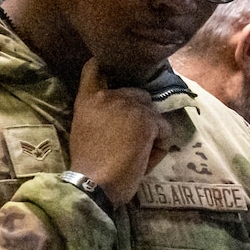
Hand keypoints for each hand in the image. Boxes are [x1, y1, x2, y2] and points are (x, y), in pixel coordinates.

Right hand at [69, 58, 168, 205]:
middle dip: (140, 114)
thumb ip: (100, 112)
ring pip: (153, 113)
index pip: (96, 66)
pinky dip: (161, 146)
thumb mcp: (84, 129)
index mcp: (88, 98)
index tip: (115, 74)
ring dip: (152, 131)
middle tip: (132, 140)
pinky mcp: (147, 121)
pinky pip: (166, 130)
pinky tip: (145, 159)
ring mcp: (130, 106)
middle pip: (138, 95)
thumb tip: (123, 114)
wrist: (92, 183)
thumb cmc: (88, 166)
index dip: (108, 67)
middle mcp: (109, 95)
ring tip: (138, 152)